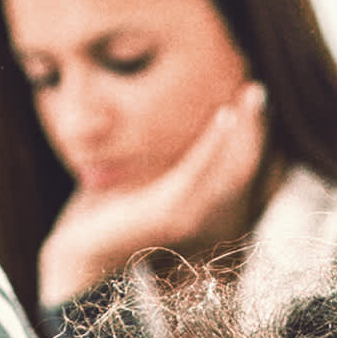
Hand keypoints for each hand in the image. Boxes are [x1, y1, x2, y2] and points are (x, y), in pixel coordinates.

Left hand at [40, 80, 268, 299]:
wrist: (78, 247)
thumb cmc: (104, 212)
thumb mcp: (139, 175)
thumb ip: (158, 154)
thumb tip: (159, 116)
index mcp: (200, 207)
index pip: (238, 167)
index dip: (251, 134)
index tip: (252, 97)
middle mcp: (204, 215)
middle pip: (244, 165)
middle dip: (255, 126)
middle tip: (258, 90)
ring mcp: (191, 215)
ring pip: (234, 167)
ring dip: (246, 128)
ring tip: (252, 94)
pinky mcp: (172, 212)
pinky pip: (201, 171)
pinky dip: (217, 142)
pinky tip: (225, 115)